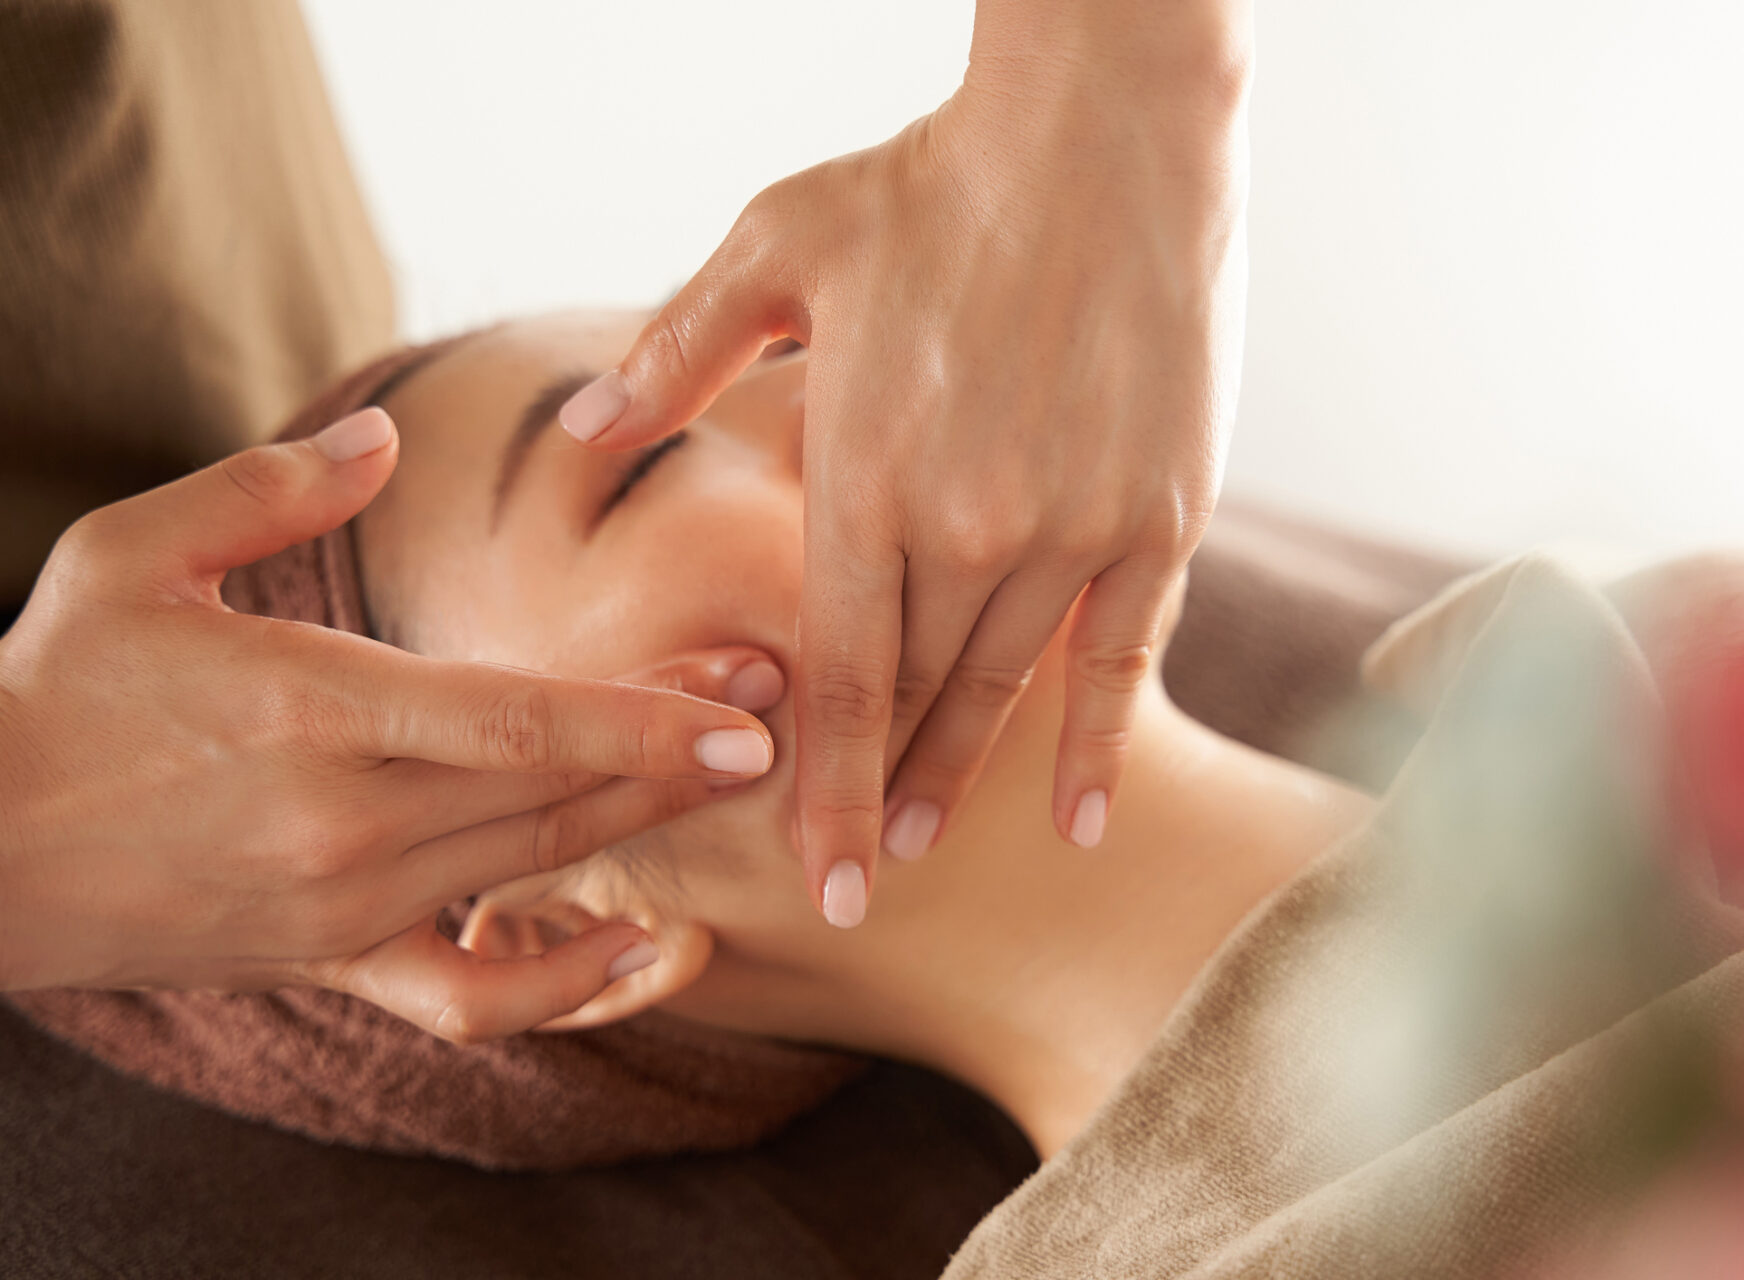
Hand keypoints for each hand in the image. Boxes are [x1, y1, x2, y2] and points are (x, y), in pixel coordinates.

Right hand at [0, 408, 781, 1042]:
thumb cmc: (52, 688)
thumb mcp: (132, 553)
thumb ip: (269, 491)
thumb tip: (389, 446)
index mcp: (309, 707)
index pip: (515, 723)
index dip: (644, 722)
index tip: (752, 710)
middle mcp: (343, 820)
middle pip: (557, 794)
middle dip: (683, 752)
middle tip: (788, 702)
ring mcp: (342, 905)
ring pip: (536, 869)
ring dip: (649, 826)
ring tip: (739, 775)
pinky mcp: (329, 959)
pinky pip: (472, 992)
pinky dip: (566, 981)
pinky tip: (643, 945)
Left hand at [557, 1, 1252, 922]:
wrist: (1102, 132)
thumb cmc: (927, 185)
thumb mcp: (775, 249)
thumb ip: (676, 354)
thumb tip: (582, 427)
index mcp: (865, 476)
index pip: (836, 677)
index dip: (821, 789)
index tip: (812, 883)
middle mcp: (971, 527)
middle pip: (915, 699)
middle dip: (876, 797)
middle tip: (852, 883)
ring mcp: (1075, 526)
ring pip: (1007, 688)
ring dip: (962, 777)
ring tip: (920, 848)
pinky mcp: (1161, 513)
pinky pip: (1127, 655)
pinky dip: (1099, 741)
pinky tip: (1077, 816)